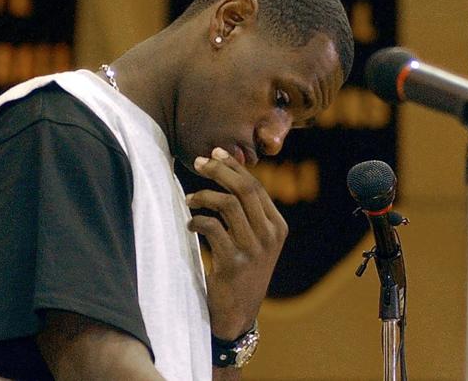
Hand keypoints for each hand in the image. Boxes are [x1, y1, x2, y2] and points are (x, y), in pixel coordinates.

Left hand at [188, 147, 287, 339]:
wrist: (237, 314)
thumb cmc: (241, 272)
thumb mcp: (255, 242)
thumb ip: (248, 213)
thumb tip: (226, 172)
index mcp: (278, 227)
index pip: (256, 186)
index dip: (234, 167)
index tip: (214, 153)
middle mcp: (270, 236)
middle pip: (245, 189)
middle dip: (219, 171)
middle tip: (198, 162)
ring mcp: (253, 249)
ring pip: (228, 204)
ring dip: (203, 196)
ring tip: (189, 200)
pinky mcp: (233, 262)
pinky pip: (212, 228)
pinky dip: (197, 221)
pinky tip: (191, 225)